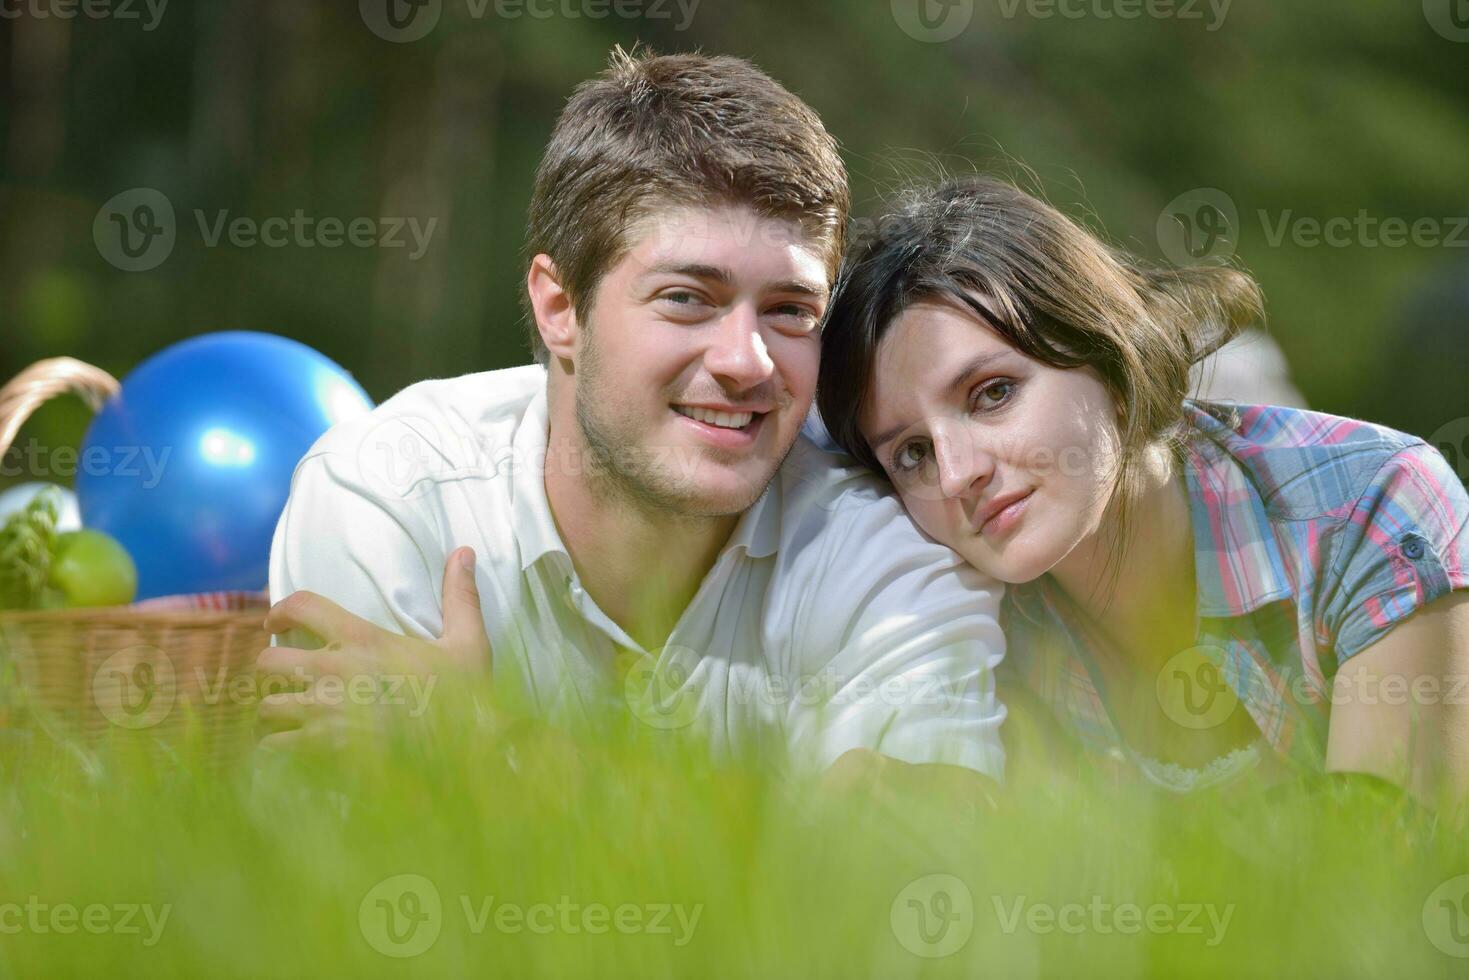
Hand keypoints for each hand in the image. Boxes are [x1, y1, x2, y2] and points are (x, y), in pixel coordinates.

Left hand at [254, 546, 491, 753]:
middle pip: (267, 662)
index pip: (302, 605)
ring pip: (267, 708)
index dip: (281, 611)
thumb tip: (464, 551)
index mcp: (361, 638)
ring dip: (275, 714)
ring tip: (288, 719)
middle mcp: (332, 670)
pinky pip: (274, 747)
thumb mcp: (468, 642)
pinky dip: (279, 749)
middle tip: (287, 679)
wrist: (462, 748)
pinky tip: (293, 750)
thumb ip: (460, 596)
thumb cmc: (464, 696)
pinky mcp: (320, 748)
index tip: (276, 623)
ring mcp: (322, 711)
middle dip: (273, 671)